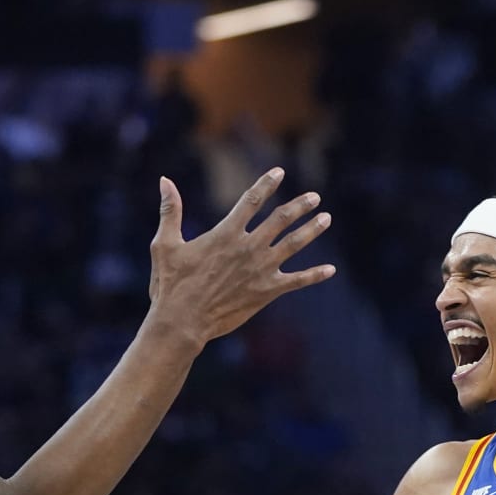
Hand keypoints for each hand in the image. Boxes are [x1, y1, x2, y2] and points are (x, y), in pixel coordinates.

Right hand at [147, 169, 334, 345]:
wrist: (183, 322)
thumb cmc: (171, 285)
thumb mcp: (165, 244)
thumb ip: (171, 211)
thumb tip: (164, 180)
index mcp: (226, 233)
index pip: (252, 200)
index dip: (267, 184)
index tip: (279, 172)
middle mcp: (248, 247)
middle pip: (281, 219)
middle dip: (300, 206)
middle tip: (315, 197)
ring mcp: (260, 269)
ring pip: (294, 244)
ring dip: (312, 230)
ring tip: (326, 219)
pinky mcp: (267, 292)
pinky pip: (296, 281)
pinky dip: (314, 275)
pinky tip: (330, 270)